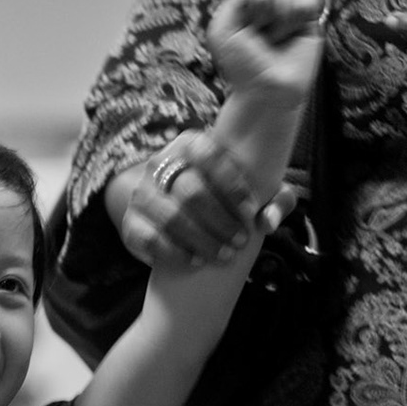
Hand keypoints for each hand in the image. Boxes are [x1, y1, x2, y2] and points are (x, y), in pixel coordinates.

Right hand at [109, 132, 297, 268]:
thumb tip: (267, 221)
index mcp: (190, 144)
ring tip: (224, 254)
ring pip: (171, 217)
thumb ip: (275, 200)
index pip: (208, 154)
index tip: (249, 211)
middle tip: (240, 241)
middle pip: (190, 191)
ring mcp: (142, 193)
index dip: (231, 184)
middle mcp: (161, 163)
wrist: (177, 209)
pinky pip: (149, 238)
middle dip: (220, 220)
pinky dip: (175, 252)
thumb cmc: (225, 196)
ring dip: (201, 240)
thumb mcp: (255, 190)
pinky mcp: (131, 222)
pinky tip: (196, 260)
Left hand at [208, 0, 326, 111]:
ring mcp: (286, 7)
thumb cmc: (242, 65)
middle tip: (257, 27)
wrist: (269, 89)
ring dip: (278, 12)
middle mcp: (262, 2)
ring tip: (274, 36)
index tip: (239, 6)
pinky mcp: (309, 16)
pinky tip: (292, 31)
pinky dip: (299, 13)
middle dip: (259, 1)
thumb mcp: (221, 32)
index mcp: (238, 3)